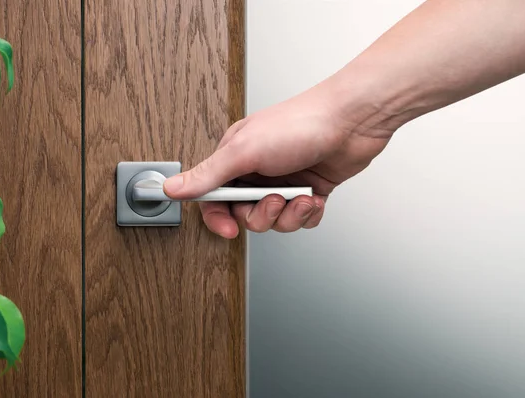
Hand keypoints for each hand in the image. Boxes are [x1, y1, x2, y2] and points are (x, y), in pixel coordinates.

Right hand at [163, 82, 393, 238]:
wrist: (352, 122)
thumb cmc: (300, 124)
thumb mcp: (245, 151)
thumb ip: (208, 175)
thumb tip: (172, 188)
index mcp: (235, 157)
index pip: (214, 196)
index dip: (218, 217)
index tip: (229, 229)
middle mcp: (257, 170)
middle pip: (244, 214)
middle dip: (262, 214)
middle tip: (275, 200)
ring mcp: (283, 181)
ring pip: (274, 220)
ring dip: (288, 214)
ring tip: (300, 198)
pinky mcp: (307, 190)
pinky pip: (299, 219)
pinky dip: (307, 214)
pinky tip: (314, 199)